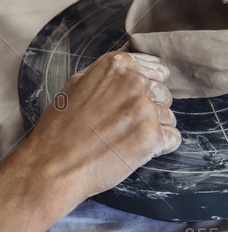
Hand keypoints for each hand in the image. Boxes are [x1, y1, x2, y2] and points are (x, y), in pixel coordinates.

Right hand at [0, 51, 179, 231]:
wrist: (52, 166)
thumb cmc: (61, 128)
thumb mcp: (80, 83)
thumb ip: (112, 74)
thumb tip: (136, 69)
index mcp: (119, 65)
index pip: (158, 69)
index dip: (149, 86)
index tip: (138, 98)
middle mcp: (135, 82)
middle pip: (164, 93)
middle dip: (151, 108)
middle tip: (124, 124)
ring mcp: (145, 109)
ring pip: (169, 116)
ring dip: (154, 129)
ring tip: (125, 138)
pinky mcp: (152, 136)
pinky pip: (173, 138)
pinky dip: (160, 147)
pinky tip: (135, 150)